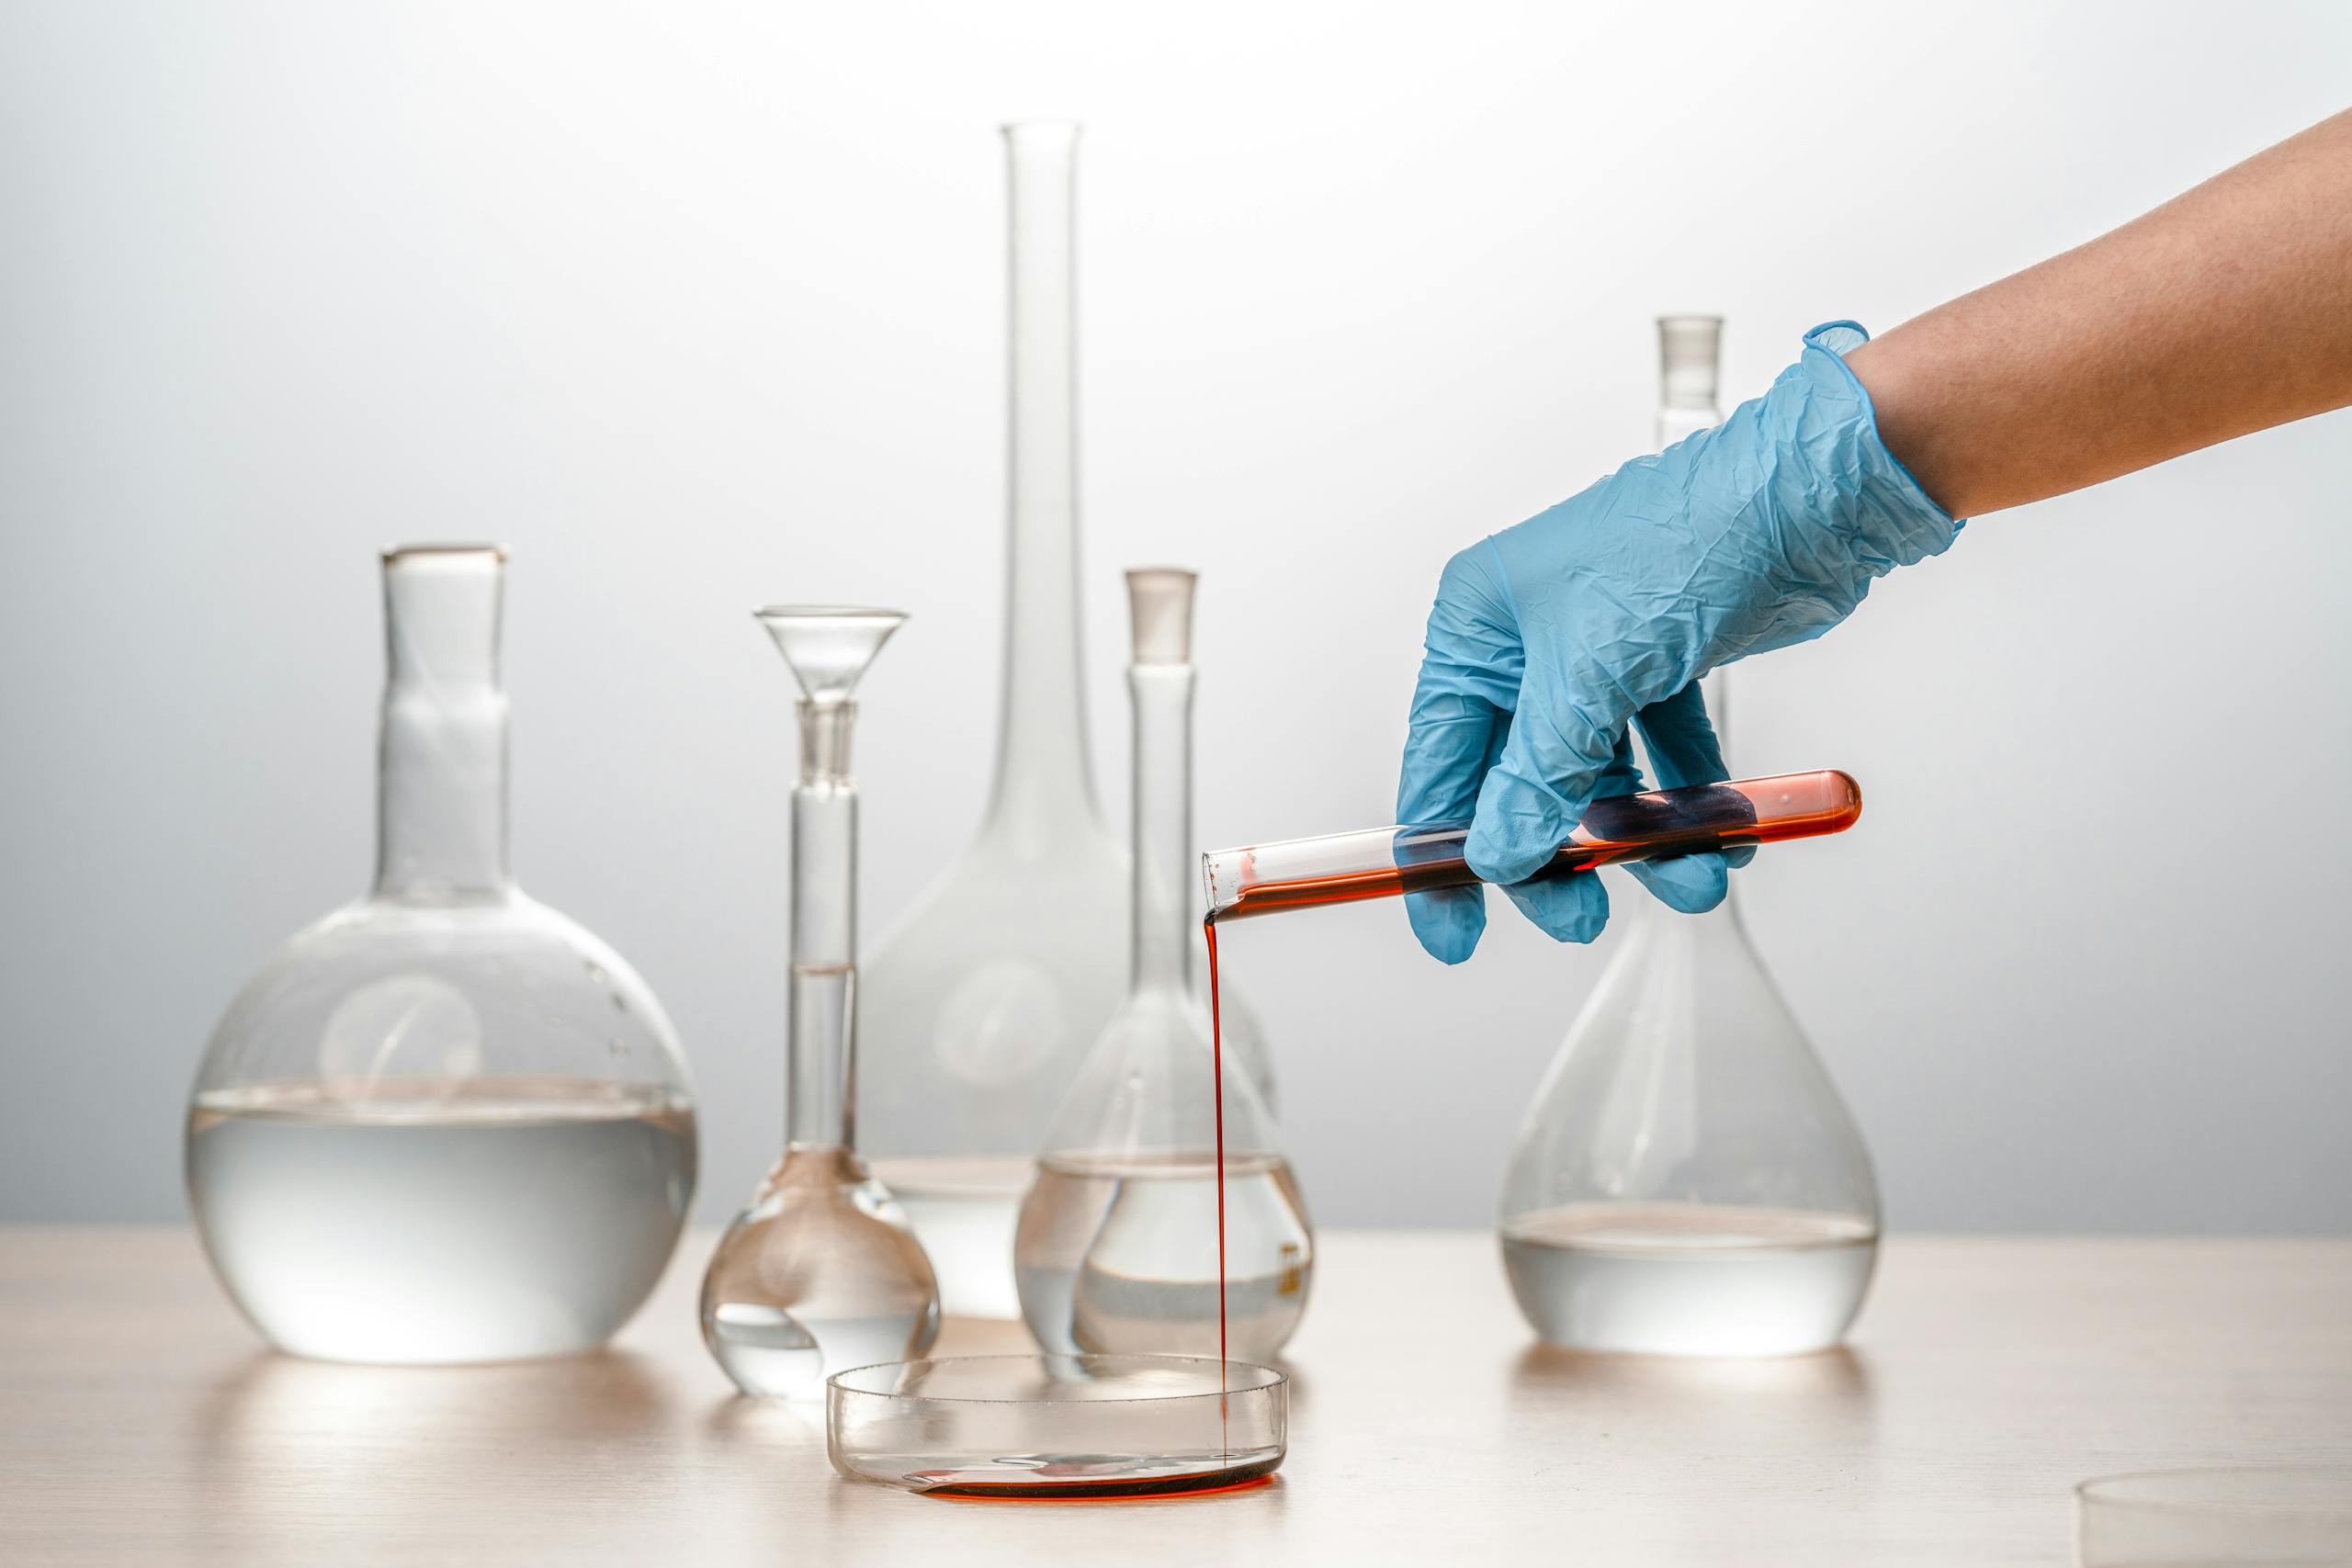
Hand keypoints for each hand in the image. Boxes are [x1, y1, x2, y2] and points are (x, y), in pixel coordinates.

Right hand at [1396, 322, 1959, 962]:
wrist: (1807, 498)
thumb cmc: (1685, 539)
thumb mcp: (1592, 668)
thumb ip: (1539, 772)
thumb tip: (1497, 852)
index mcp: (1479, 625)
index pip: (1439, 759)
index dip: (1439, 852)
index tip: (1453, 929)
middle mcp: (1528, 643)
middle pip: (1517, 783)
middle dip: (1555, 855)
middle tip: (1580, 914)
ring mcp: (1597, 658)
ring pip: (1596, 781)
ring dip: (1639, 840)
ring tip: (1686, 879)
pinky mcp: (1661, 668)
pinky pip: (1660, 760)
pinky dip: (1686, 804)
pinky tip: (1719, 838)